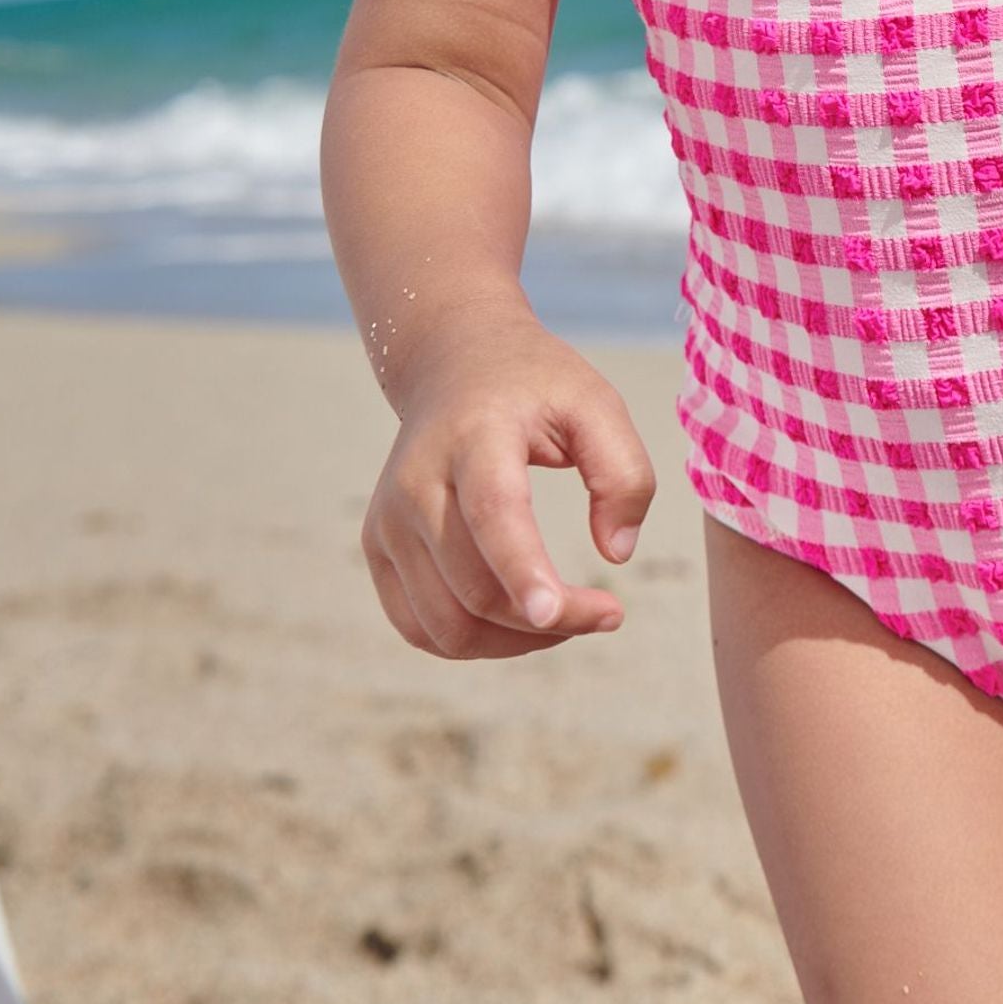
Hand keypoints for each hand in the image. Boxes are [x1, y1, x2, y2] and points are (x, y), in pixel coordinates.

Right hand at [361, 312, 656, 659]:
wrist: (453, 361)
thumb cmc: (535, 387)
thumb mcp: (595, 404)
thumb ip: (624, 473)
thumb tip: (616, 554)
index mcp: (475, 435)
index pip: (492, 513)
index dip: (522, 569)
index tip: (555, 615)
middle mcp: (416, 481)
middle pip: (475, 586)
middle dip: (550, 620)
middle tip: (609, 613)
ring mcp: (388, 519)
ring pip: (446, 624)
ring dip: (515, 642)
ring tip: (568, 618)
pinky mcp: (378, 547)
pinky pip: (421, 628)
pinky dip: (476, 642)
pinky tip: (521, 621)